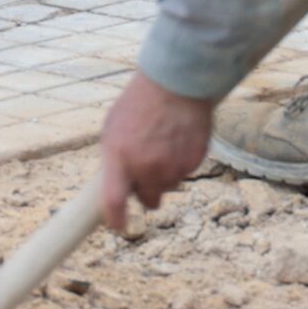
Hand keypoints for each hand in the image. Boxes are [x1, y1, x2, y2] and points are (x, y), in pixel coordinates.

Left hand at [96, 74, 216, 230]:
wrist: (175, 82)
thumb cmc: (139, 104)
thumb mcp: (113, 128)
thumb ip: (114, 160)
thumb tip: (116, 186)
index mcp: (119, 156)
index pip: (114, 201)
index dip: (116, 219)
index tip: (118, 226)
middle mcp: (146, 166)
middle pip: (149, 200)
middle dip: (147, 193)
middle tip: (146, 172)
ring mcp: (172, 166)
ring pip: (169, 185)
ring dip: (166, 173)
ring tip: (163, 141)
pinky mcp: (194, 161)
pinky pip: (185, 172)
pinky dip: (181, 161)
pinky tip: (178, 137)